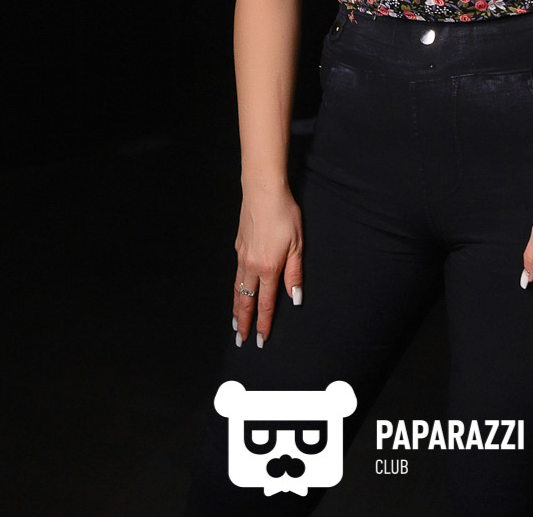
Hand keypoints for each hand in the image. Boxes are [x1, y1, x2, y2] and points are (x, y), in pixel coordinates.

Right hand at [232, 184, 303, 348]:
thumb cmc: (284, 215)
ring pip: (237, 289)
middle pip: (245, 301)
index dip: (263, 324)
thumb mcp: (297, 244)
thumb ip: (294, 272)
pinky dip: (235, 289)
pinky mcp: (238, 246)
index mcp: (268, 268)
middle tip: (241, 340)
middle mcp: (251, 266)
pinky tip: (237, 291)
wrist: (263, 191)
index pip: (265, 304)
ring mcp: (242, 256)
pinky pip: (236, 274)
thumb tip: (294, 297)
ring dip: (236, 308)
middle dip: (243, 323)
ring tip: (234, 323)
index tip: (260, 340)